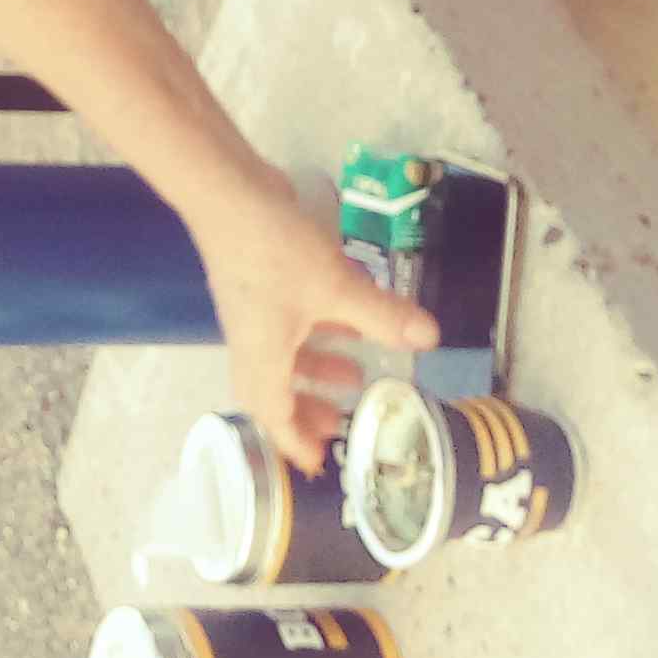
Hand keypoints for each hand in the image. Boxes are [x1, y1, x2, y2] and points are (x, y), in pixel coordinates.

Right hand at [188, 170, 443, 474]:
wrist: (228, 192)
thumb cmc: (275, 252)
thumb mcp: (336, 288)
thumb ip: (382, 316)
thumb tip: (429, 340)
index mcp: (262, 358)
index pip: (275, 416)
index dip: (296, 443)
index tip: (319, 465)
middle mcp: (253, 341)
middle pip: (275, 391)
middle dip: (307, 412)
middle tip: (341, 424)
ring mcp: (254, 311)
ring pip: (284, 355)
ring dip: (317, 370)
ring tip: (356, 374)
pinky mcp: (260, 282)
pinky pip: (289, 324)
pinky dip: (317, 332)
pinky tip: (348, 318)